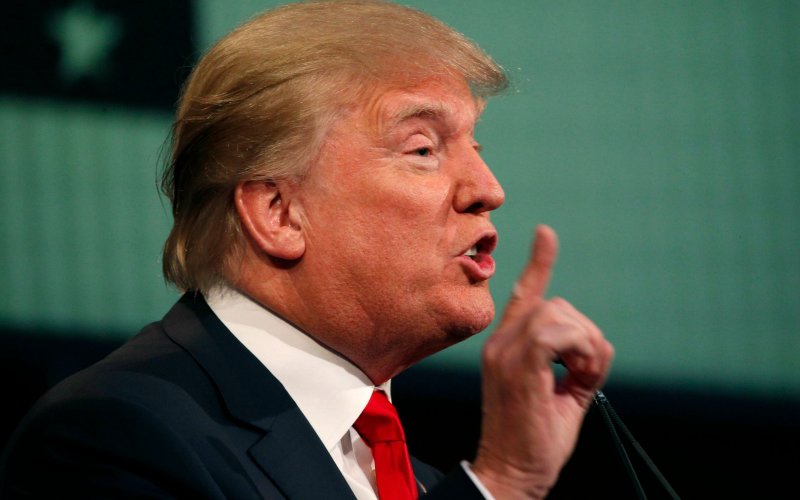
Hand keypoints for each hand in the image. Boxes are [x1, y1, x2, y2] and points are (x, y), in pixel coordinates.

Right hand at [472, 225, 613, 498]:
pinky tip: (578, 376)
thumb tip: (597, 343)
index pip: (523, 296)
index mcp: (507, 348)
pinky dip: (579, 350)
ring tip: (582, 378)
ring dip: (583, 344)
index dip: (538, 264)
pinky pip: (554, 334)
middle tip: (586, 374)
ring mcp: (505, 353)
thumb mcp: (563, 396)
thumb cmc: (535, 442)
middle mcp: (501, 344)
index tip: (546, 234)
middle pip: (554, 305)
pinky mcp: (516, 366)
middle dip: (584, 333)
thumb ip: (576, 365)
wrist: (511, 474)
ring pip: (556, 315)